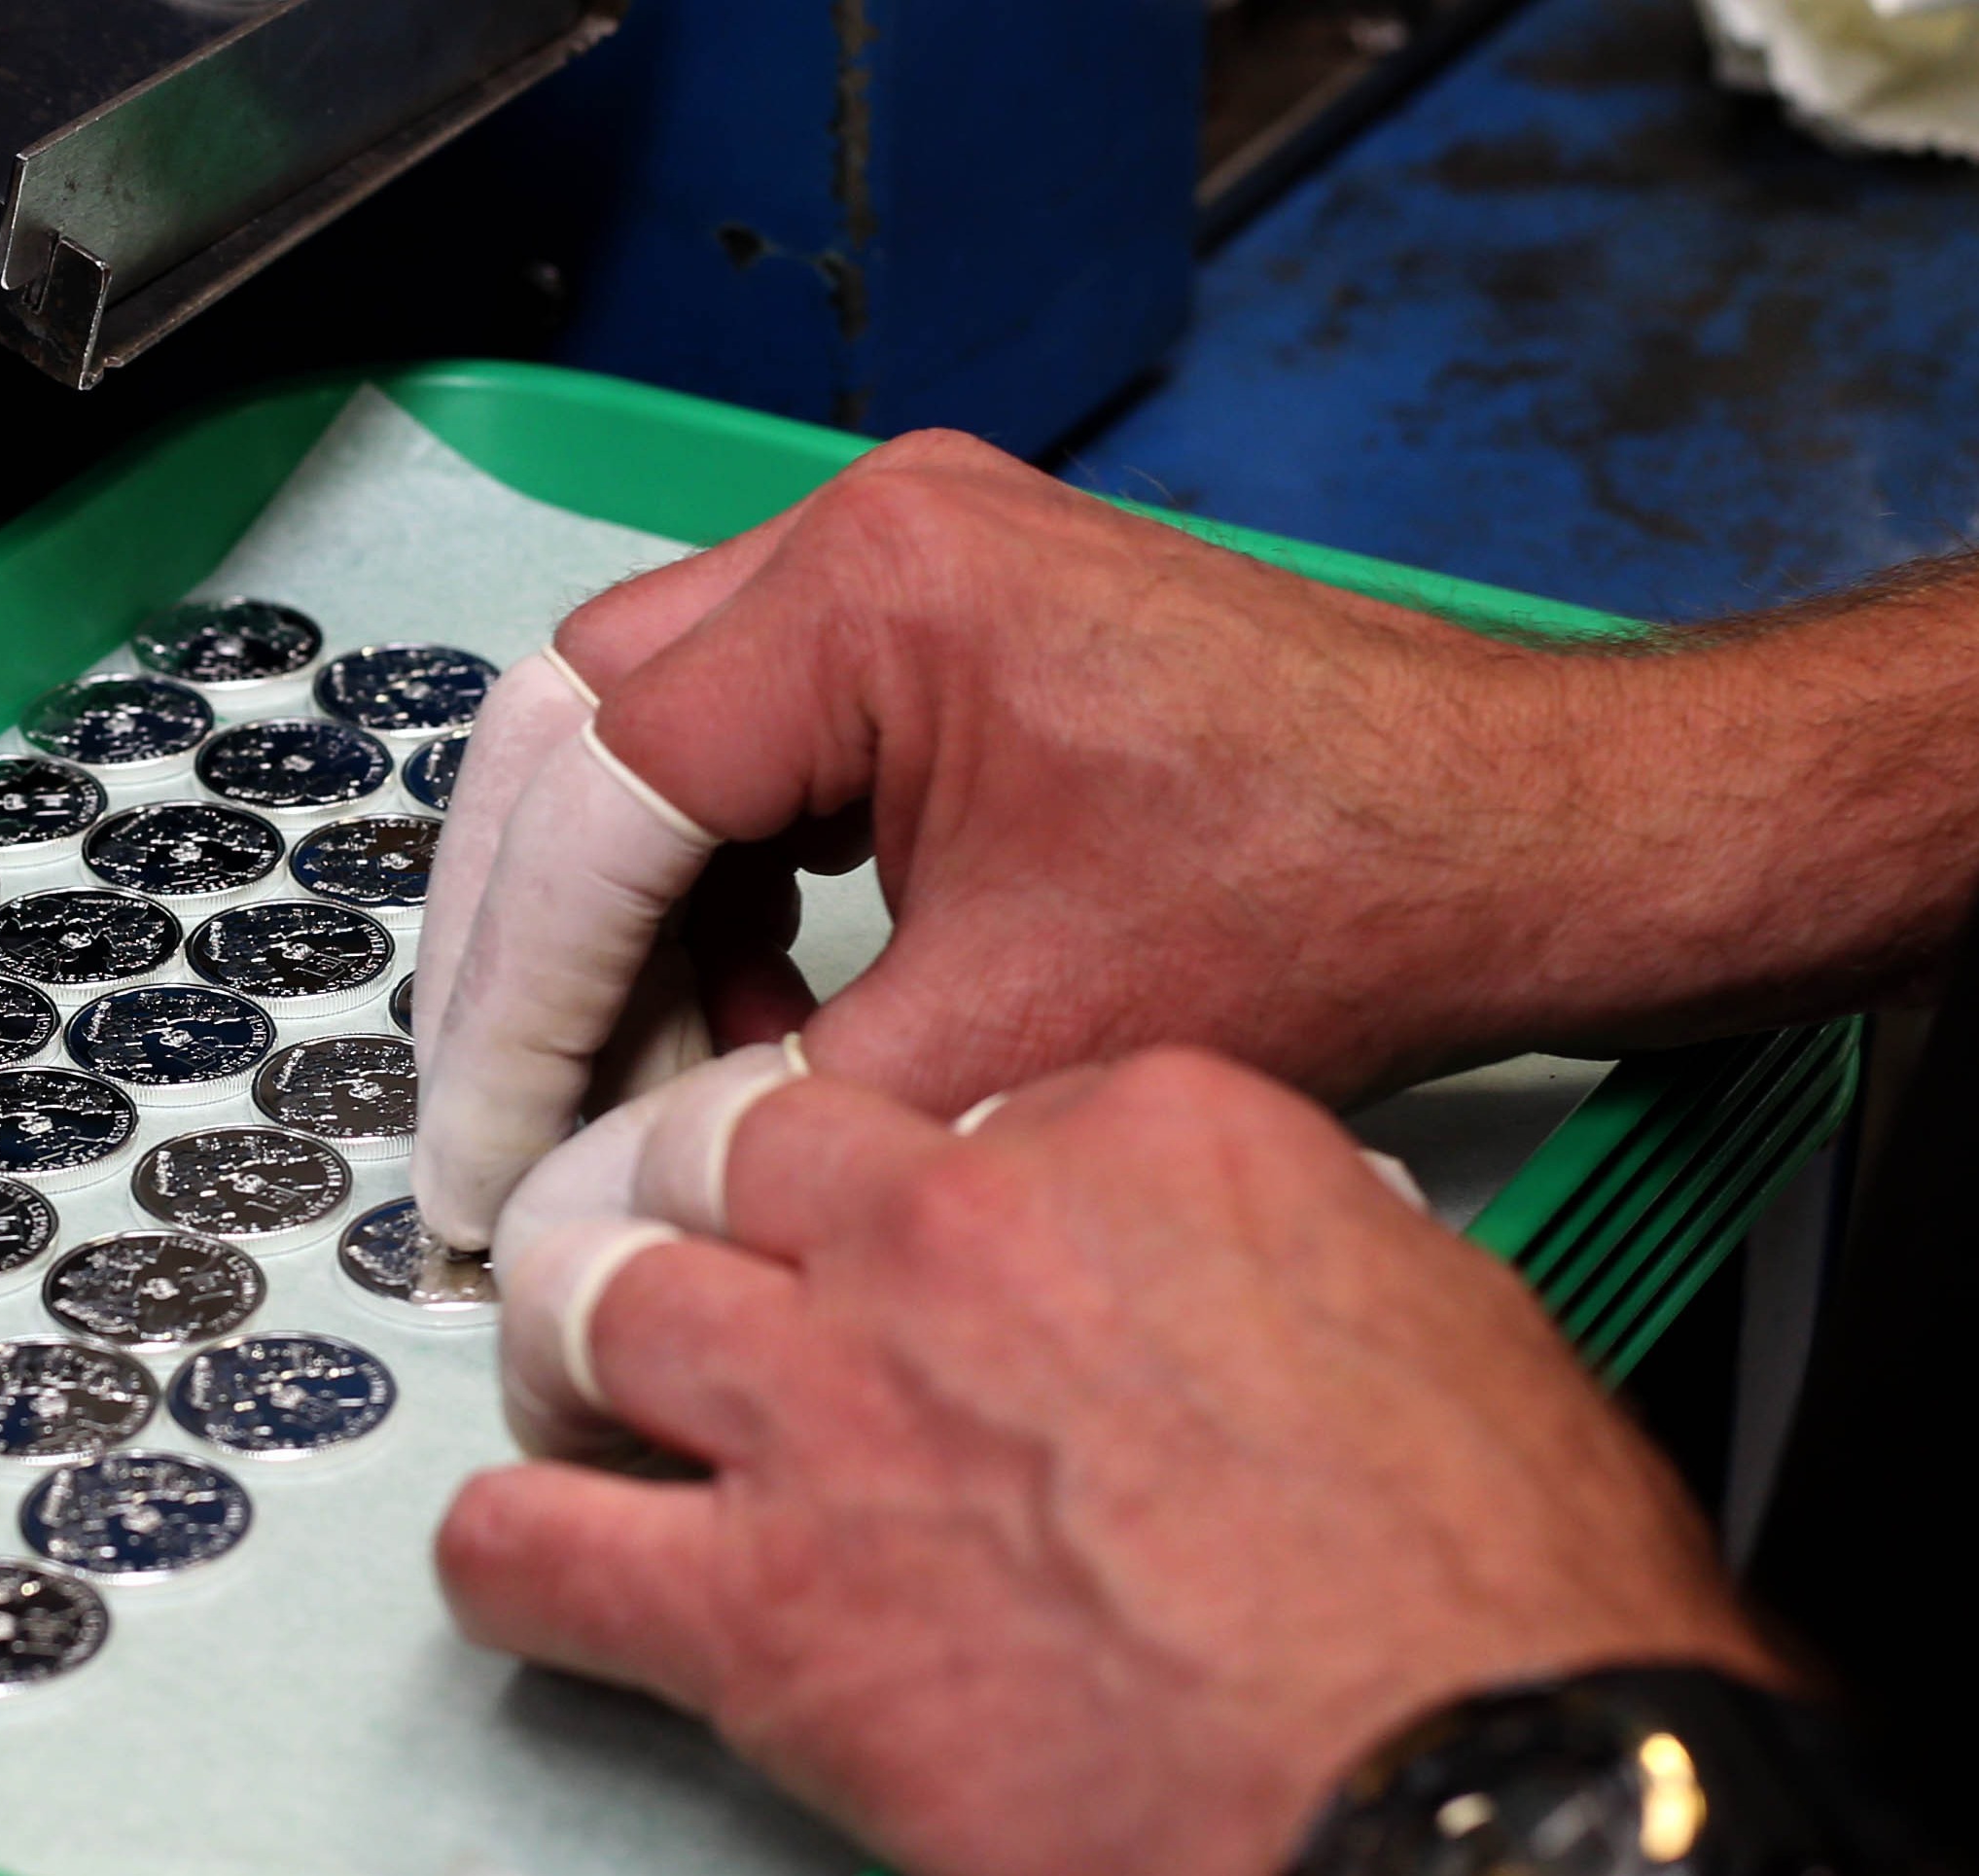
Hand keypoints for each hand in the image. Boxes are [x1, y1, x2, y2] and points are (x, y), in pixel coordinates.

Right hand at [409, 428, 1978, 1250]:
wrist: (1523, 842)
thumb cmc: (1330, 904)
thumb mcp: (1003, 1052)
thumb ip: (758, 1127)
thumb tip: (577, 1211)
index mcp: (869, 594)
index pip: (596, 798)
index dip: (517, 999)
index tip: (482, 1151)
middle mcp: (860, 533)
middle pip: (574, 735)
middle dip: (528, 944)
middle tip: (510, 1116)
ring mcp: (897, 557)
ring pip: (637, 735)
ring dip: (618, 917)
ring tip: (652, 1085)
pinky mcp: (932, 615)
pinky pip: (740, 738)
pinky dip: (712, 881)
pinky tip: (754, 1012)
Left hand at [435, 1046, 1780, 1875]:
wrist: (1485, 1806)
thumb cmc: (1500, 1603)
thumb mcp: (1440, 1314)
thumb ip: (1268, 1249)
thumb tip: (1209, 1277)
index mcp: (1142, 1135)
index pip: (941, 1101)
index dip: (905, 1188)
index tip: (905, 1246)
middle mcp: (957, 1234)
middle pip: (728, 1153)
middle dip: (699, 1214)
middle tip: (699, 1279)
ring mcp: (835, 1410)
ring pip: (591, 1301)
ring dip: (578, 1352)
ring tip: (598, 1403)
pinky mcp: (760, 1607)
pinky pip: (527, 1547)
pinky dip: (506, 1557)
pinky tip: (536, 1566)